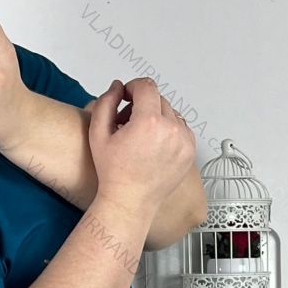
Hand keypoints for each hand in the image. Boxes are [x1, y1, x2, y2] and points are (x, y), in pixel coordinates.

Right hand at [87, 77, 195, 212]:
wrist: (130, 201)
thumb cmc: (113, 172)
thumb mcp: (98, 134)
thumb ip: (106, 103)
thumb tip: (118, 86)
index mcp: (148, 122)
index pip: (146, 86)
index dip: (133, 88)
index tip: (126, 97)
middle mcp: (170, 129)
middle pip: (158, 99)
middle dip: (142, 105)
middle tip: (127, 123)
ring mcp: (184, 141)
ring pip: (171, 113)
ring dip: (157, 117)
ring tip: (141, 136)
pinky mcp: (190, 151)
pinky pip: (181, 128)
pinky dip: (169, 131)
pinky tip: (153, 145)